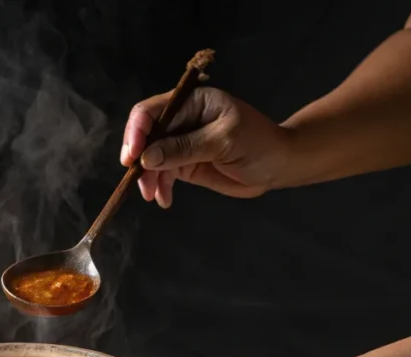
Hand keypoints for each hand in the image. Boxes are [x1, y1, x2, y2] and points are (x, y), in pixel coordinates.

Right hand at [120, 87, 293, 206]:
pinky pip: (163, 174)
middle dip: (139, 158)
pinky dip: (159, 187)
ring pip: (151, 158)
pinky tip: (163, 200)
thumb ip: (185, 148)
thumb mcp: (224, 141)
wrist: (278, 166)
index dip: (137, 131)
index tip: (132, 157)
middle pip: (147, 135)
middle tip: (140, 181)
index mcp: (192, 102)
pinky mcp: (185, 164)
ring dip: (148, 177)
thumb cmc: (259, 144)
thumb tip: (148, 157)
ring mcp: (182, 143)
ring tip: (151, 195)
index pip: (153, 111)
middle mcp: (182, 120)